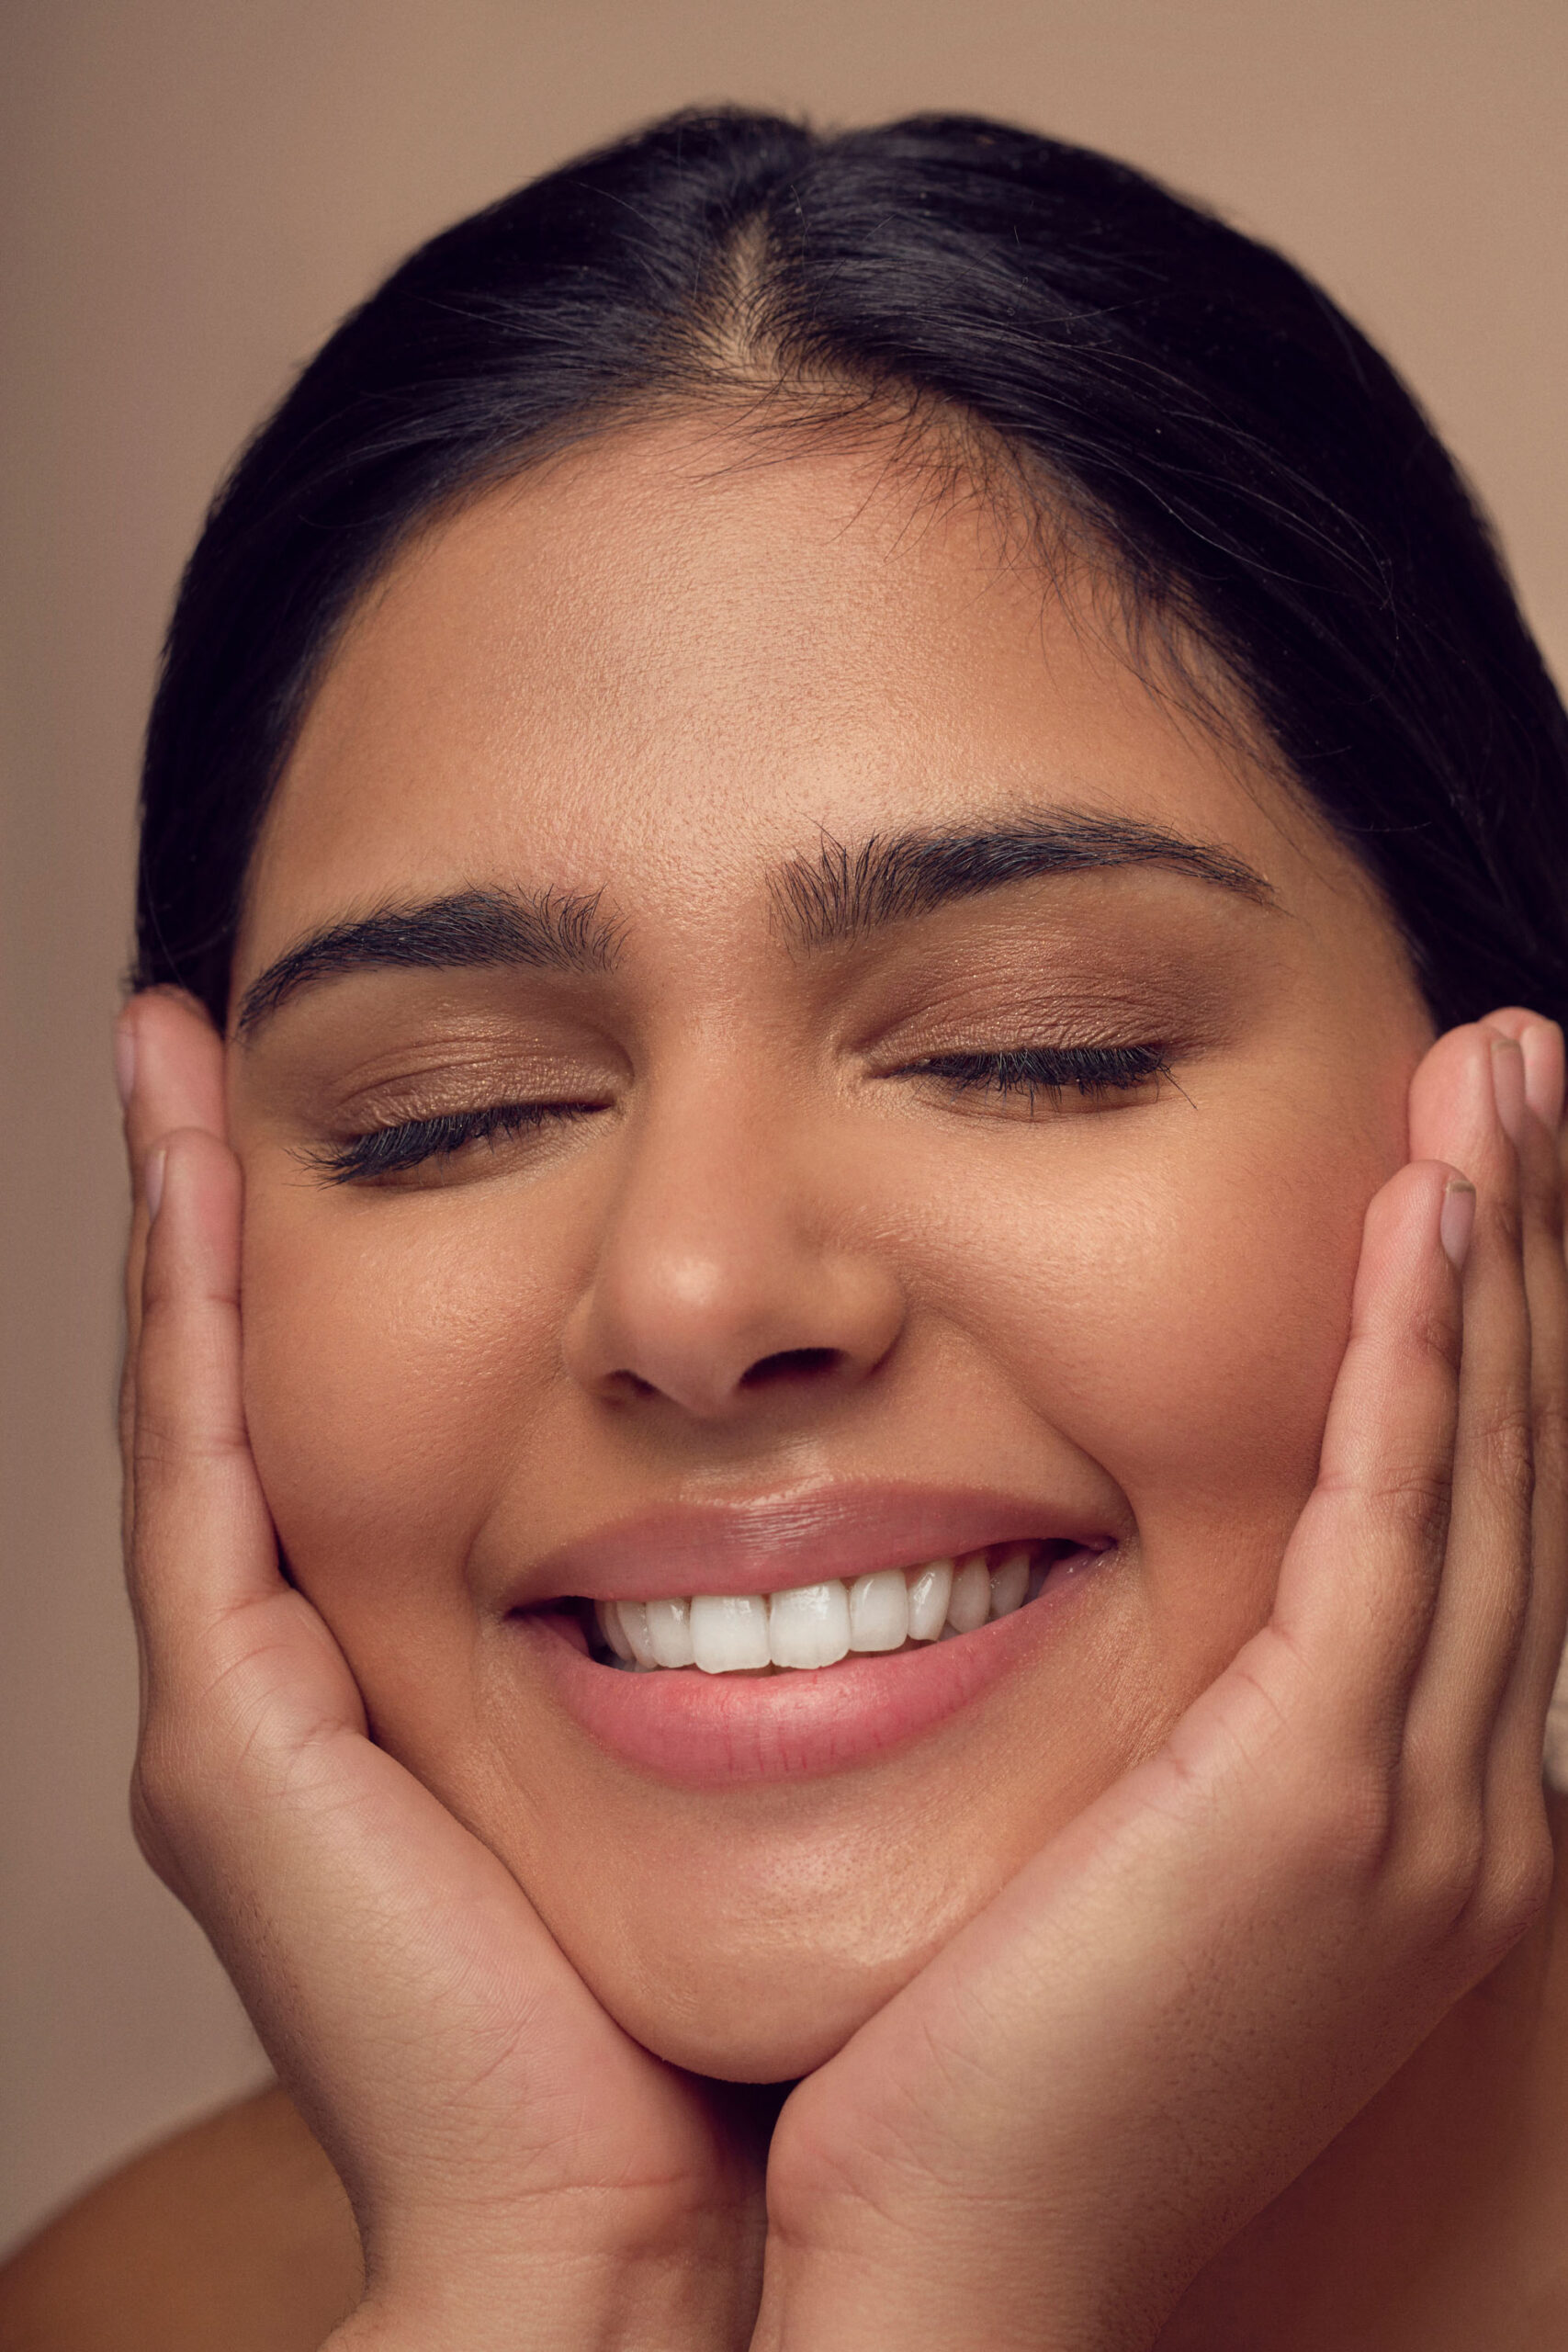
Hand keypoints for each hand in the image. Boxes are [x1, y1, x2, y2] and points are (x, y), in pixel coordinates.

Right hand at [118, 989, 763, 2351]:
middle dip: (244, 1207)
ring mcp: (244, 1691)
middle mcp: (304, 1666)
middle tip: (233, 1033)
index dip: (380, 1255)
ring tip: (174, 1040)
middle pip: (269, 1379)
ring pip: (204, 1389)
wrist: (639, 2236)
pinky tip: (190, 1140)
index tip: (418, 1093)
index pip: (392, 1408)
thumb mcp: (765, 1762)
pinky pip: (194, 1454)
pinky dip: (183, 1291)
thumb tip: (931, 1513)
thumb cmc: (726, 2016)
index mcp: (419, 1674)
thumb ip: (785, 1638)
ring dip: (186, 1208)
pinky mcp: (230, 1719)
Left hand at [754, 1013, 1567, 2351]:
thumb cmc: (1008, 2073)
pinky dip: (1419, 1352)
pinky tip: (1422, 1208)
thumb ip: (1192, 1733)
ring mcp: (1415, 1805)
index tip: (1469, 1182)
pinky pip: (1394, 1514)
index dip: (1486, 1339)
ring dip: (1493, 1254)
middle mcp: (1459, 1805)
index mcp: (1413, 1820)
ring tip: (1496, 1078)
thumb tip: (1168, 1613)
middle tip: (1518, 1070)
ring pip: (1483, 1461)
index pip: (1475, 1521)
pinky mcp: (1320, 1794)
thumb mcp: (1140, 1870)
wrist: (965, 2281)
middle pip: (1517, 1463)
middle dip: (1526, 1253)